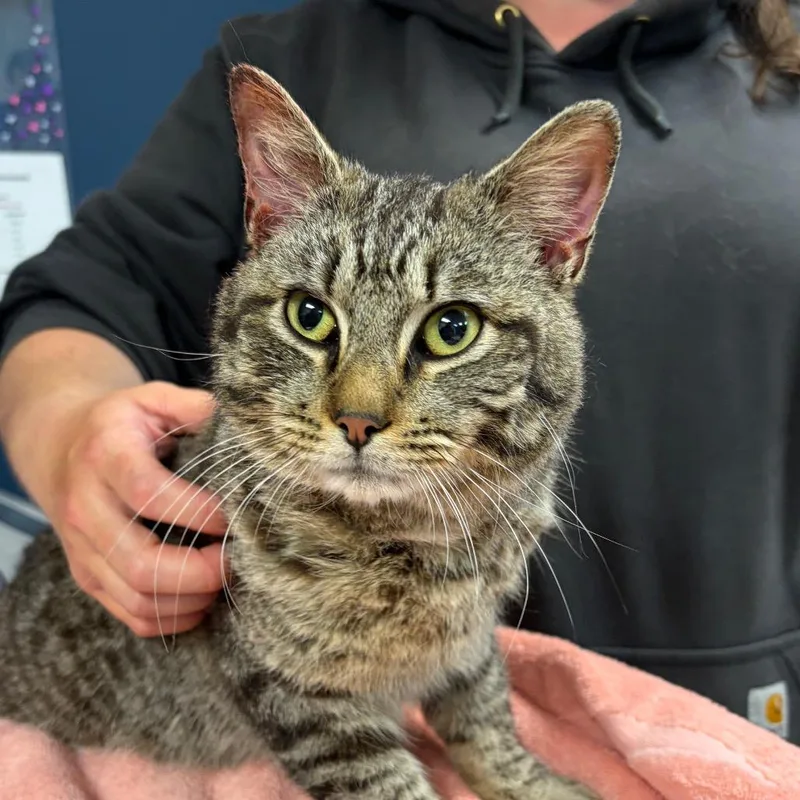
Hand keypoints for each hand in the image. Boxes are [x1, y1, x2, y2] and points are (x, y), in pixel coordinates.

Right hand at [48, 382, 228, 635]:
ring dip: (192, 598)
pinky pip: (131, 615)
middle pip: (140, 562)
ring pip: (137, 597)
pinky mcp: (87, 576)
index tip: (235, 516)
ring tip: (225, 578)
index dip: (198, 512)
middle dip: (201, 571)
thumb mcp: (153, 397)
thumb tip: (248, 431)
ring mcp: (82, 548)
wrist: (61, 447)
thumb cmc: (123, 422)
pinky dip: (174, 617)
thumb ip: (197, 407)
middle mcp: (85, 506)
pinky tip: (201, 596)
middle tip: (237, 560)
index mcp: (105, 454)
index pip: (148, 493)